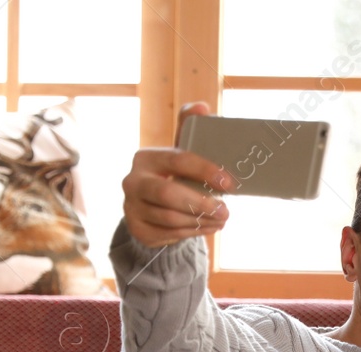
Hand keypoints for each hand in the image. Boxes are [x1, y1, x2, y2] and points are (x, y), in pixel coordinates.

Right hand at [120, 102, 236, 247]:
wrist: (146, 203)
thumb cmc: (171, 174)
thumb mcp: (179, 150)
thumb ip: (189, 126)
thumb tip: (202, 107)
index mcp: (146, 157)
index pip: (178, 161)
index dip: (206, 171)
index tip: (230, 183)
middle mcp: (133, 182)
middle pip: (167, 195)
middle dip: (201, 204)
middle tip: (226, 210)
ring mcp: (131, 207)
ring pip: (170, 219)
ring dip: (202, 222)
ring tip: (222, 219)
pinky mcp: (137, 229)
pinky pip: (169, 234)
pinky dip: (192, 233)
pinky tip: (207, 227)